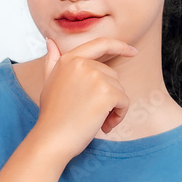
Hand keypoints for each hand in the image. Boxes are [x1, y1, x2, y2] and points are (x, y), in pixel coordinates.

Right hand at [35, 36, 137, 160]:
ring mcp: (95, 77)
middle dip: (108, 95)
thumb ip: (52, 61)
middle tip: (93, 113)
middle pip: (112, 75)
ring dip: (113, 108)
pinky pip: (124, 102)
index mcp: (69, 59)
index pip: (100, 44)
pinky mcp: (107, 93)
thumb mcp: (49, 83)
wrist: (52, 138)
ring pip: (119, 90)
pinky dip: (119, 116)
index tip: (133, 51)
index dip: (119, 46)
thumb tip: (50, 42)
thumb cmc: (52, 115)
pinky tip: (104, 126)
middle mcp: (82, 64)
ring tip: (96, 121)